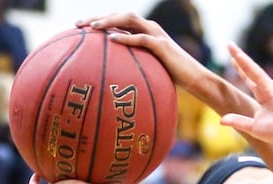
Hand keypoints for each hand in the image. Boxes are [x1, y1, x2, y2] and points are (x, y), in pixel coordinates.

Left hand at [76, 13, 201, 90]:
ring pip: (130, 20)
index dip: (99, 20)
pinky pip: (142, 39)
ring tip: (92, 27)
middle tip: (77, 24)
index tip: (78, 27)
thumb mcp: (149, 69)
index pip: (119, 20)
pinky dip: (126, 39)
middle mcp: (150, 28)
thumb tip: (112, 77)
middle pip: (120, 15)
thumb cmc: (172, 78)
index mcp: (145, 31)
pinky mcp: (162, 46)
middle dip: (98, 17)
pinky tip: (112, 40)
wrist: (195, 79)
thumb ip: (133, 66)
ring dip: (110, 21)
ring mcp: (156, 35)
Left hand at [219, 43, 272, 144]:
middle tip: (229, 45)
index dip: (240, 70)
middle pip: (249, 70)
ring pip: (252, 68)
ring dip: (240, 56)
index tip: (232, 59)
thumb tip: (221, 120)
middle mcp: (267, 88)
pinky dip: (247, 64)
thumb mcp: (252, 127)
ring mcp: (270, 86)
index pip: (249, 80)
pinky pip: (256, 73)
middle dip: (239, 58)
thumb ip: (238, 121)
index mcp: (263, 96)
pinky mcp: (271, 87)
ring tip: (230, 46)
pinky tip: (238, 56)